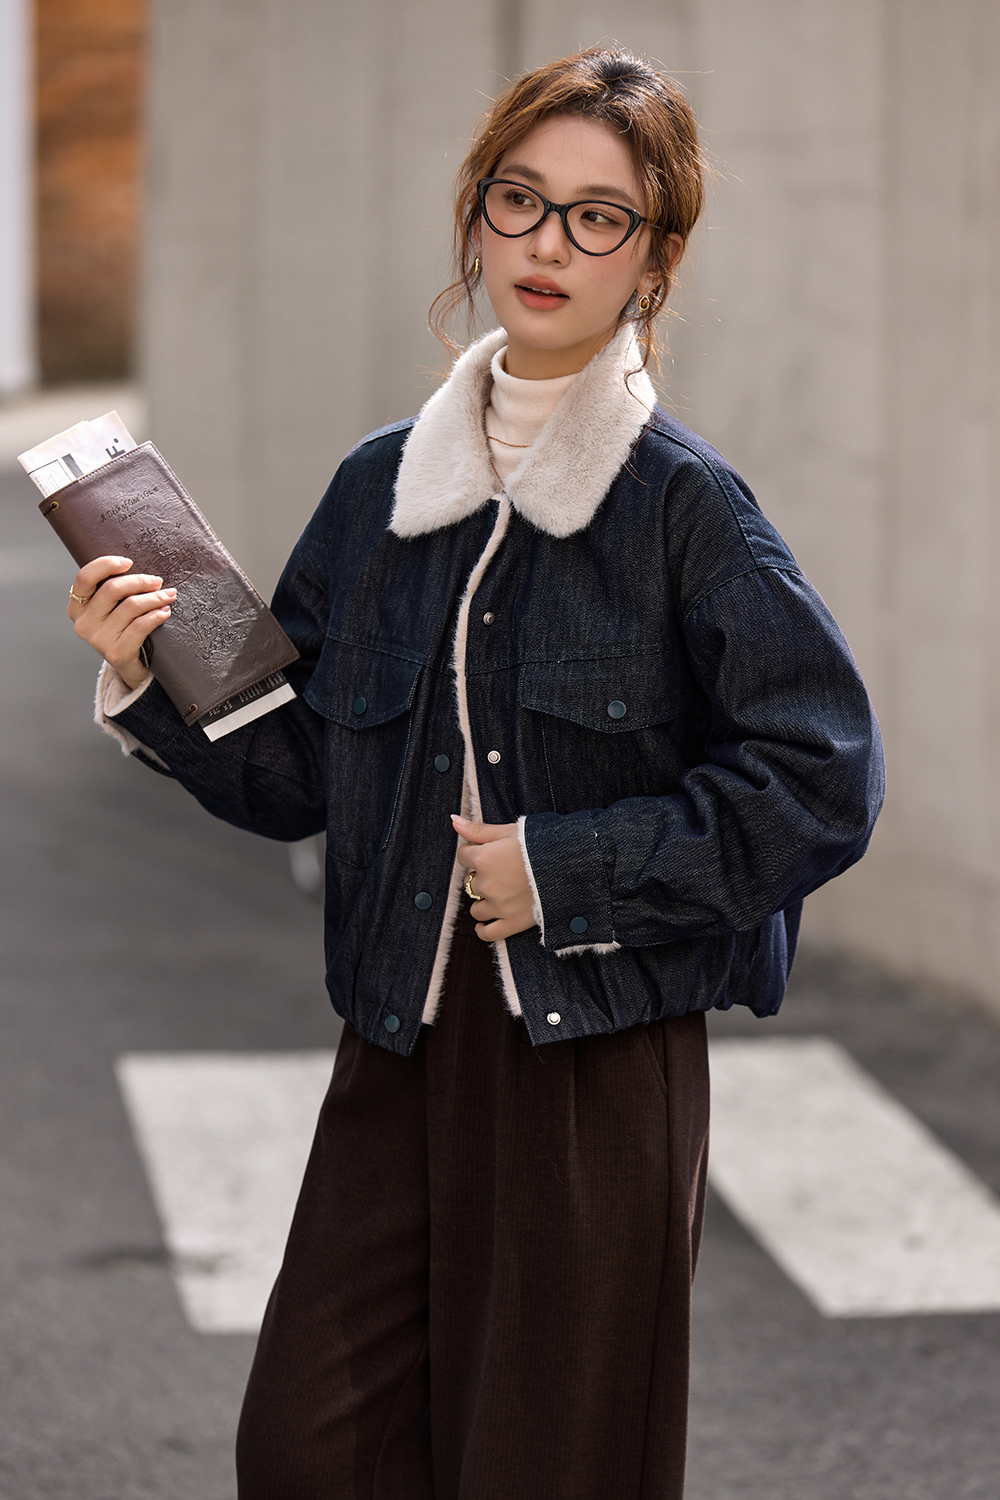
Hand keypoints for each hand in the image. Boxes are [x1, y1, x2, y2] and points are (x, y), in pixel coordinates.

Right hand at [67, 555, 175, 689]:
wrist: (131, 667)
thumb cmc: (124, 630)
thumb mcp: (112, 609)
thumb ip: (114, 590)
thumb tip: (139, 568)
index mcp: (77, 608)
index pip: (85, 577)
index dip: (106, 565)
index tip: (128, 562)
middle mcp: (83, 624)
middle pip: (113, 589)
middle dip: (140, 581)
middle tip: (158, 581)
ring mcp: (98, 640)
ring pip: (131, 606)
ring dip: (155, 598)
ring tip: (168, 595)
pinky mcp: (117, 653)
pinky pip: (141, 625)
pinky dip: (157, 615)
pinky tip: (165, 612)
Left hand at [452, 814, 536, 941]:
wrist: (569, 864)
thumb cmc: (539, 844)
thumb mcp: (508, 831)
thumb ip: (478, 829)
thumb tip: (453, 821)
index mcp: (484, 859)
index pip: (463, 856)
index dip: (474, 853)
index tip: (487, 852)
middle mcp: (487, 884)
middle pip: (470, 882)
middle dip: (482, 876)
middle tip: (502, 871)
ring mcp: (499, 906)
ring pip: (476, 908)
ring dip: (484, 901)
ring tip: (500, 894)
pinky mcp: (512, 922)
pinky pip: (488, 933)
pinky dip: (483, 929)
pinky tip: (483, 924)